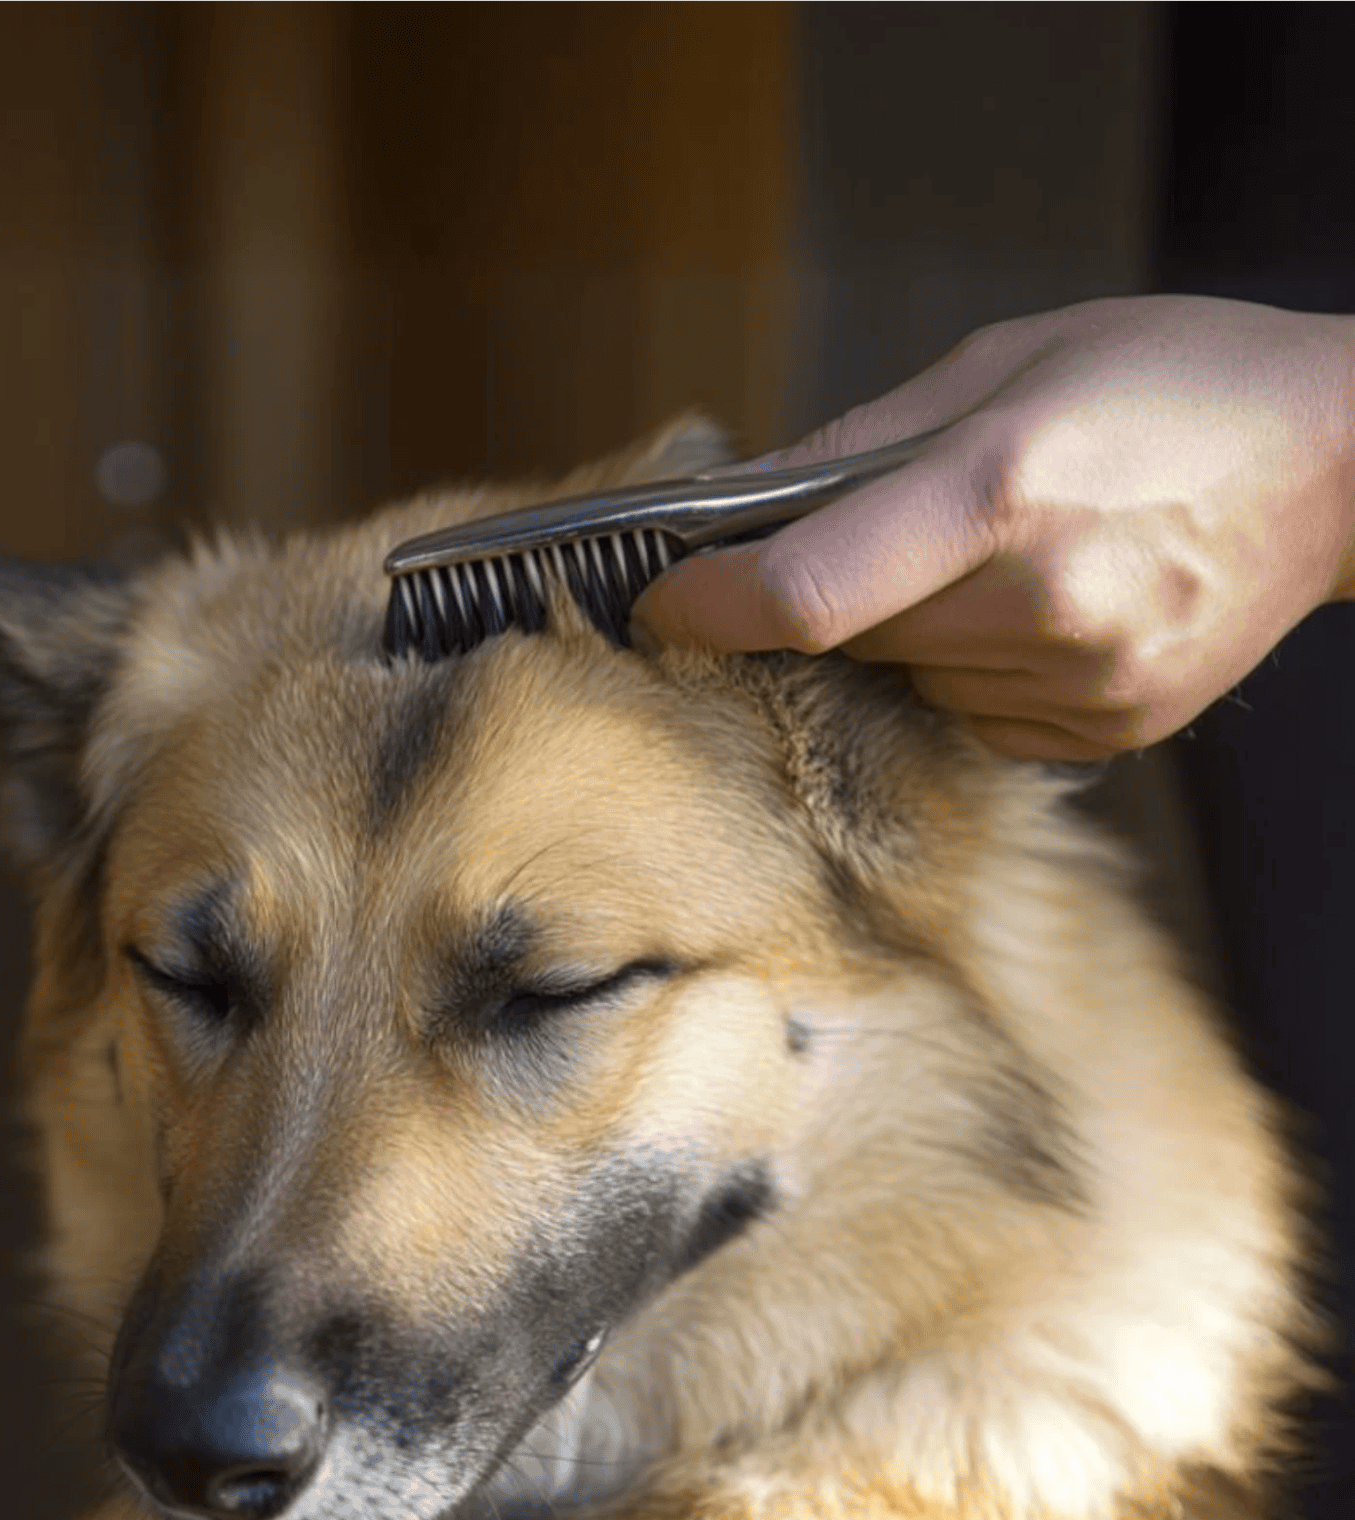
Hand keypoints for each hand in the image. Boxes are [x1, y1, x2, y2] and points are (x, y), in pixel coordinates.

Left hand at [633, 297, 1354, 758]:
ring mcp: (1077, 681)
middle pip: (848, 641)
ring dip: (911, 636)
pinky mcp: (1105, 730)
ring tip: (992, 561)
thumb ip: (868, 443)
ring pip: (913, 684)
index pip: (801, 591)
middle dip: (824, 602)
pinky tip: (1042, 610)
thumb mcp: (1014, 361)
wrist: (1344, 464)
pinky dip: (976, 672)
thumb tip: (747, 505)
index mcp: (998, 491)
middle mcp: (1035, 604)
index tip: (661, 605)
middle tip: (864, 544)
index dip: (707, 607)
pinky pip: (979, 717)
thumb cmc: (1178, 385)